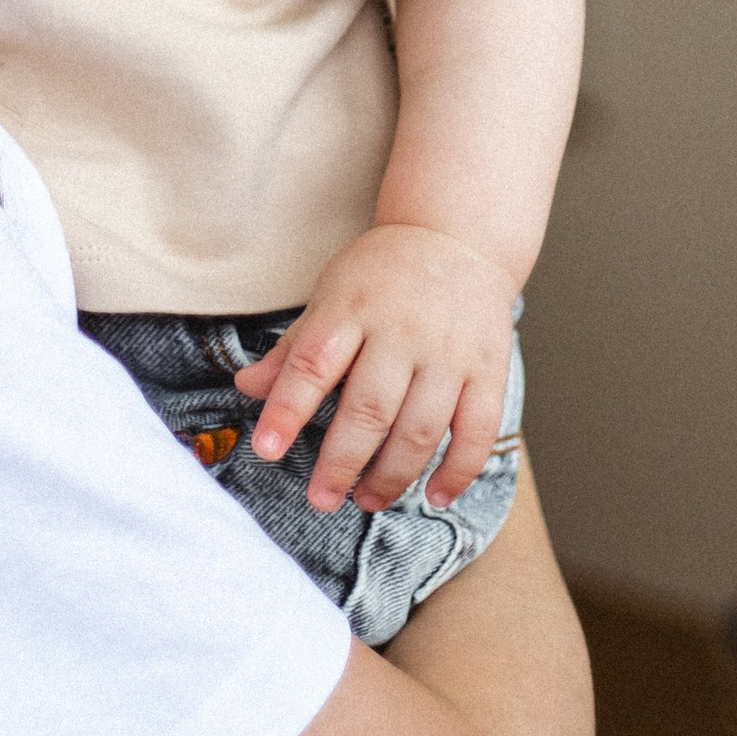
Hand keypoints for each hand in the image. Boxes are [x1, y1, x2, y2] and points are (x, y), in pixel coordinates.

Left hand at [232, 224, 517, 514]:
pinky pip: (478, 431)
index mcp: (354, 306)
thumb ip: (295, 347)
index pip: (314, 362)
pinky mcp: (489, 369)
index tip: (266, 449)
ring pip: (421, 428)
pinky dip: (458, 471)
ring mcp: (450, 351)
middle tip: (321, 499)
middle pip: (370, 407)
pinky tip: (435, 497)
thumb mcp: (332, 293)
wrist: (458, 235)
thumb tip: (247, 387)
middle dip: (342, 462)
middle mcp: (403, 329)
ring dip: (393, 476)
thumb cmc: (383, 273)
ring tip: (367, 500)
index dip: (288, 409)